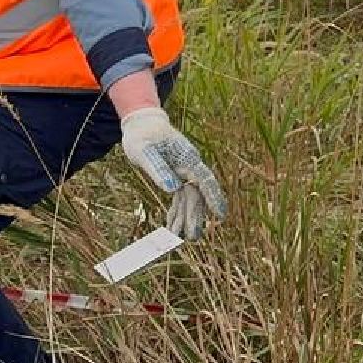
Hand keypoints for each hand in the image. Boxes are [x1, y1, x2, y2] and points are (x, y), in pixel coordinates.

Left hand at [119, 108, 228, 238]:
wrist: (141, 124)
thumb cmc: (142, 136)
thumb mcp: (143, 151)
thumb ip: (157, 168)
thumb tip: (173, 189)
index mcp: (186, 158)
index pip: (204, 180)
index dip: (213, 198)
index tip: (220, 215)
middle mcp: (189, 165)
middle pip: (197, 194)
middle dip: (195, 216)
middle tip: (192, 238)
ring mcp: (184, 171)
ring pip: (189, 198)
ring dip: (186, 217)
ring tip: (179, 238)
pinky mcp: (176, 176)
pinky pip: (180, 197)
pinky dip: (176, 211)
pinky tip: (171, 225)